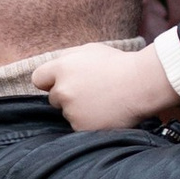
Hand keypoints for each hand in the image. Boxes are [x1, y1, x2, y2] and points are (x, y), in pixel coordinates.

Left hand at [30, 38, 173, 132]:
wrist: (142, 84)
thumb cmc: (119, 64)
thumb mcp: (91, 50)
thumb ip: (68, 58)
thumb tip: (54, 68)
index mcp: (62, 67)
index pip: (38, 79)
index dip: (49, 82)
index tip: (60, 84)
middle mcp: (63, 90)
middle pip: (54, 99)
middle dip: (67, 97)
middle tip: (91, 92)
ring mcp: (72, 111)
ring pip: (68, 114)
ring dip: (80, 110)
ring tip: (103, 101)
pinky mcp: (82, 127)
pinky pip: (79, 127)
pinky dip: (90, 123)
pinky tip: (105, 113)